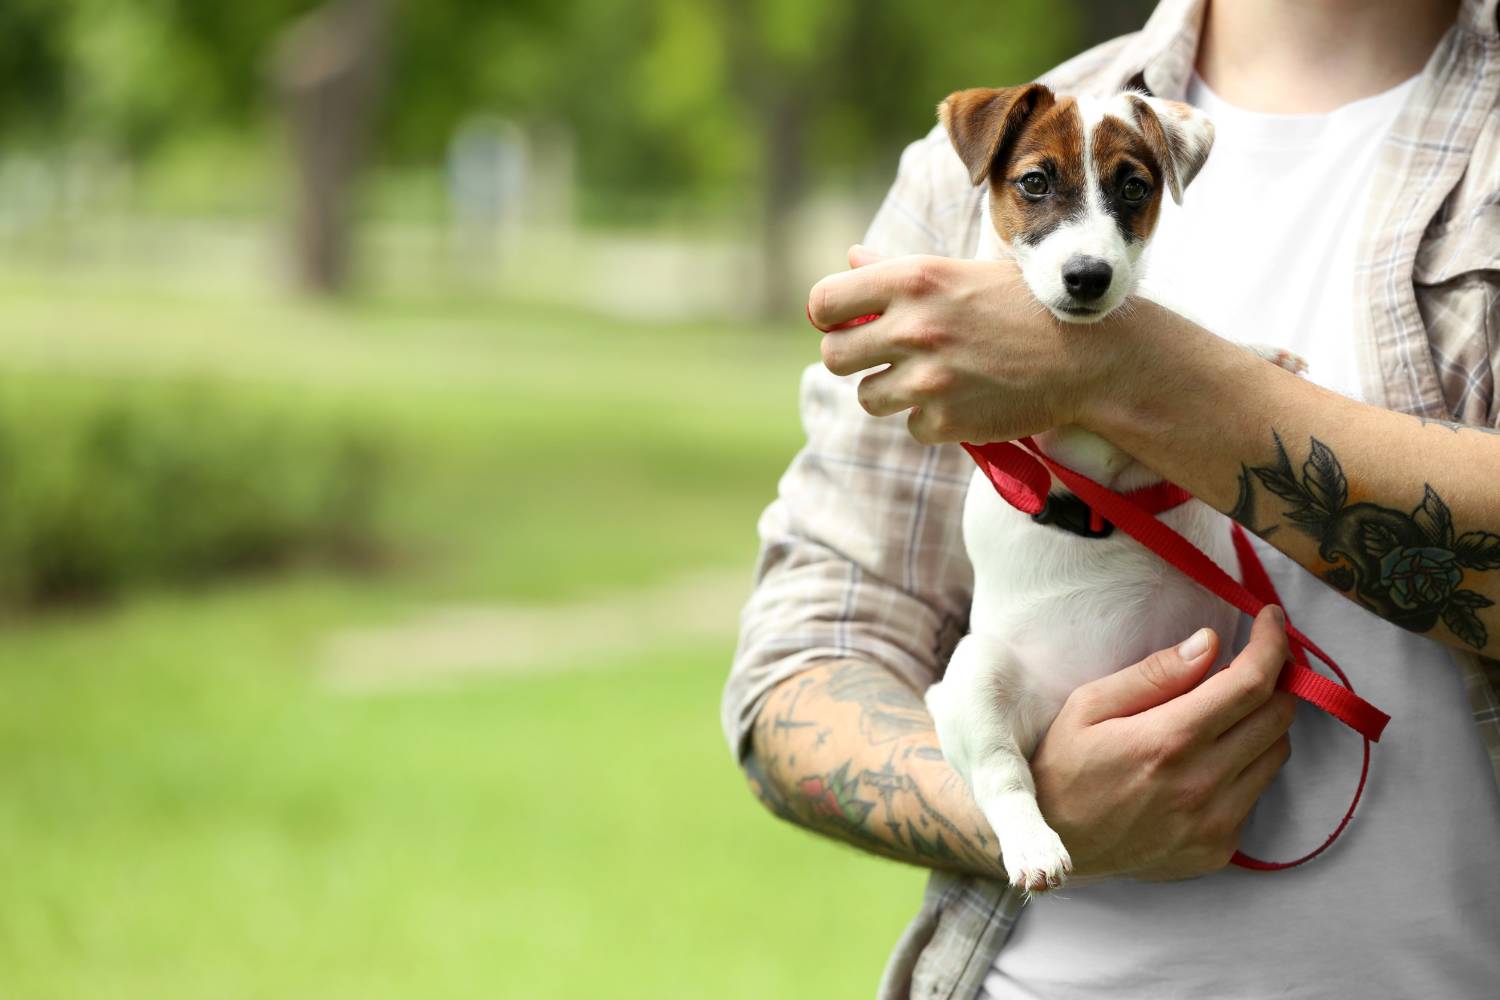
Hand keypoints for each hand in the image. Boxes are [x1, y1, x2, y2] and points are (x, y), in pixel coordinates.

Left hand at [807, 246, 1108, 443]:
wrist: (1089, 356)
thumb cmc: (1025, 306)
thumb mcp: (965, 273)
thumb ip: (899, 271)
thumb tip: (851, 260)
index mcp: (913, 279)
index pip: (823, 302)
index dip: (829, 316)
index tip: (846, 323)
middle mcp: (912, 327)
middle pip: (833, 357)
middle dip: (853, 359)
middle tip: (884, 357)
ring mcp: (927, 379)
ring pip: (868, 397)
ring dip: (893, 392)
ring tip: (936, 377)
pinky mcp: (945, 422)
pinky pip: (912, 426)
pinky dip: (934, 419)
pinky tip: (968, 398)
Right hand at [1030, 605, 1295, 881]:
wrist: (1054, 843)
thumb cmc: (1064, 766)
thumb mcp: (1089, 705)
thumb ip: (1153, 674)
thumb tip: (1209, 643)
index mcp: (1169, 740)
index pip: (1250, 683)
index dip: (1271, 644)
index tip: (1271, 619)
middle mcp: (1201, 784)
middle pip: (1278, 716)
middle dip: (1273, 678)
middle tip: (1251, 662)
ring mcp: (1215, 823)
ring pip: (1276, 754)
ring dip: (1261, 723)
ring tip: (1226, 713)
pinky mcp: (1219, 848)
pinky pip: (1256, 793)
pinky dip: (1244, 766)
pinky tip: (1207, 761)